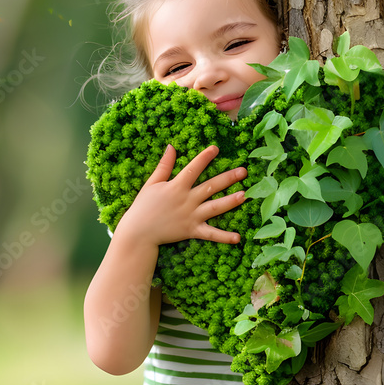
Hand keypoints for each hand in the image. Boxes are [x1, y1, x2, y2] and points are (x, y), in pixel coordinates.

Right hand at [114, 144, 245, 247]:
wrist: (138, 232)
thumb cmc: (143, 206)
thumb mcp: (151, 183)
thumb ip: (164, 166)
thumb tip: (171, 146)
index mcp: (176, 186)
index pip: (193, 168)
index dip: (205, 157)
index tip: (216, 148)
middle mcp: (187, 200)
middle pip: (211, 186)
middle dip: (228, 178)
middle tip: (244, 171)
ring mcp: (191, 216)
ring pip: (215, 207)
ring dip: (231, 202)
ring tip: (245, 195)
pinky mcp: (192, 231)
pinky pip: (210, 234)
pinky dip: (223, 237)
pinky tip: (237, 238)